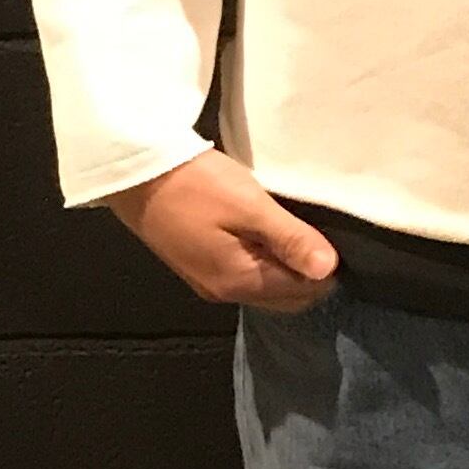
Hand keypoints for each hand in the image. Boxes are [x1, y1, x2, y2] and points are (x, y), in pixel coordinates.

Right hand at [105, 150, 340, 310]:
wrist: (135, 172)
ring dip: (285, 266)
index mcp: (240, 282)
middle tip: (316, 233)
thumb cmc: (197, 185)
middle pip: (286, 296)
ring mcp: (208, 281)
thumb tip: (328, 269)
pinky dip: (264, 261)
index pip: (304, 292)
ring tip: (293, 230)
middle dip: (308, 273)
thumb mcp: (251, 207)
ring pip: (266, 286)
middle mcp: (224, 291)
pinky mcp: (198, 266)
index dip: (325, 269)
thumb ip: (291, 239)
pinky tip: (267, 234)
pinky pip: (246, 275)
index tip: (332, 237)